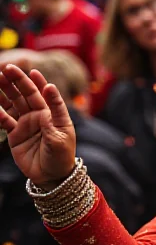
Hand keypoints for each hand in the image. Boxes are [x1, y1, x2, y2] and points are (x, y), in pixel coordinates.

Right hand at [0, 64, 76, 186]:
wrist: (52, 176)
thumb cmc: (62, 155)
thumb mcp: (61, 136)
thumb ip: (53, 116)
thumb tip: (49, 91)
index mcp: (53, 114)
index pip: (45, 94)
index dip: (39, 82)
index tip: (33, 72)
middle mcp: (39, 116)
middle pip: (26, 95)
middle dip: (17, 82)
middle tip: (7, 69)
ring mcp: (26, 124)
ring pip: (13, 104)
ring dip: (5, 92)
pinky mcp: (15, 134)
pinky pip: (5, 121)